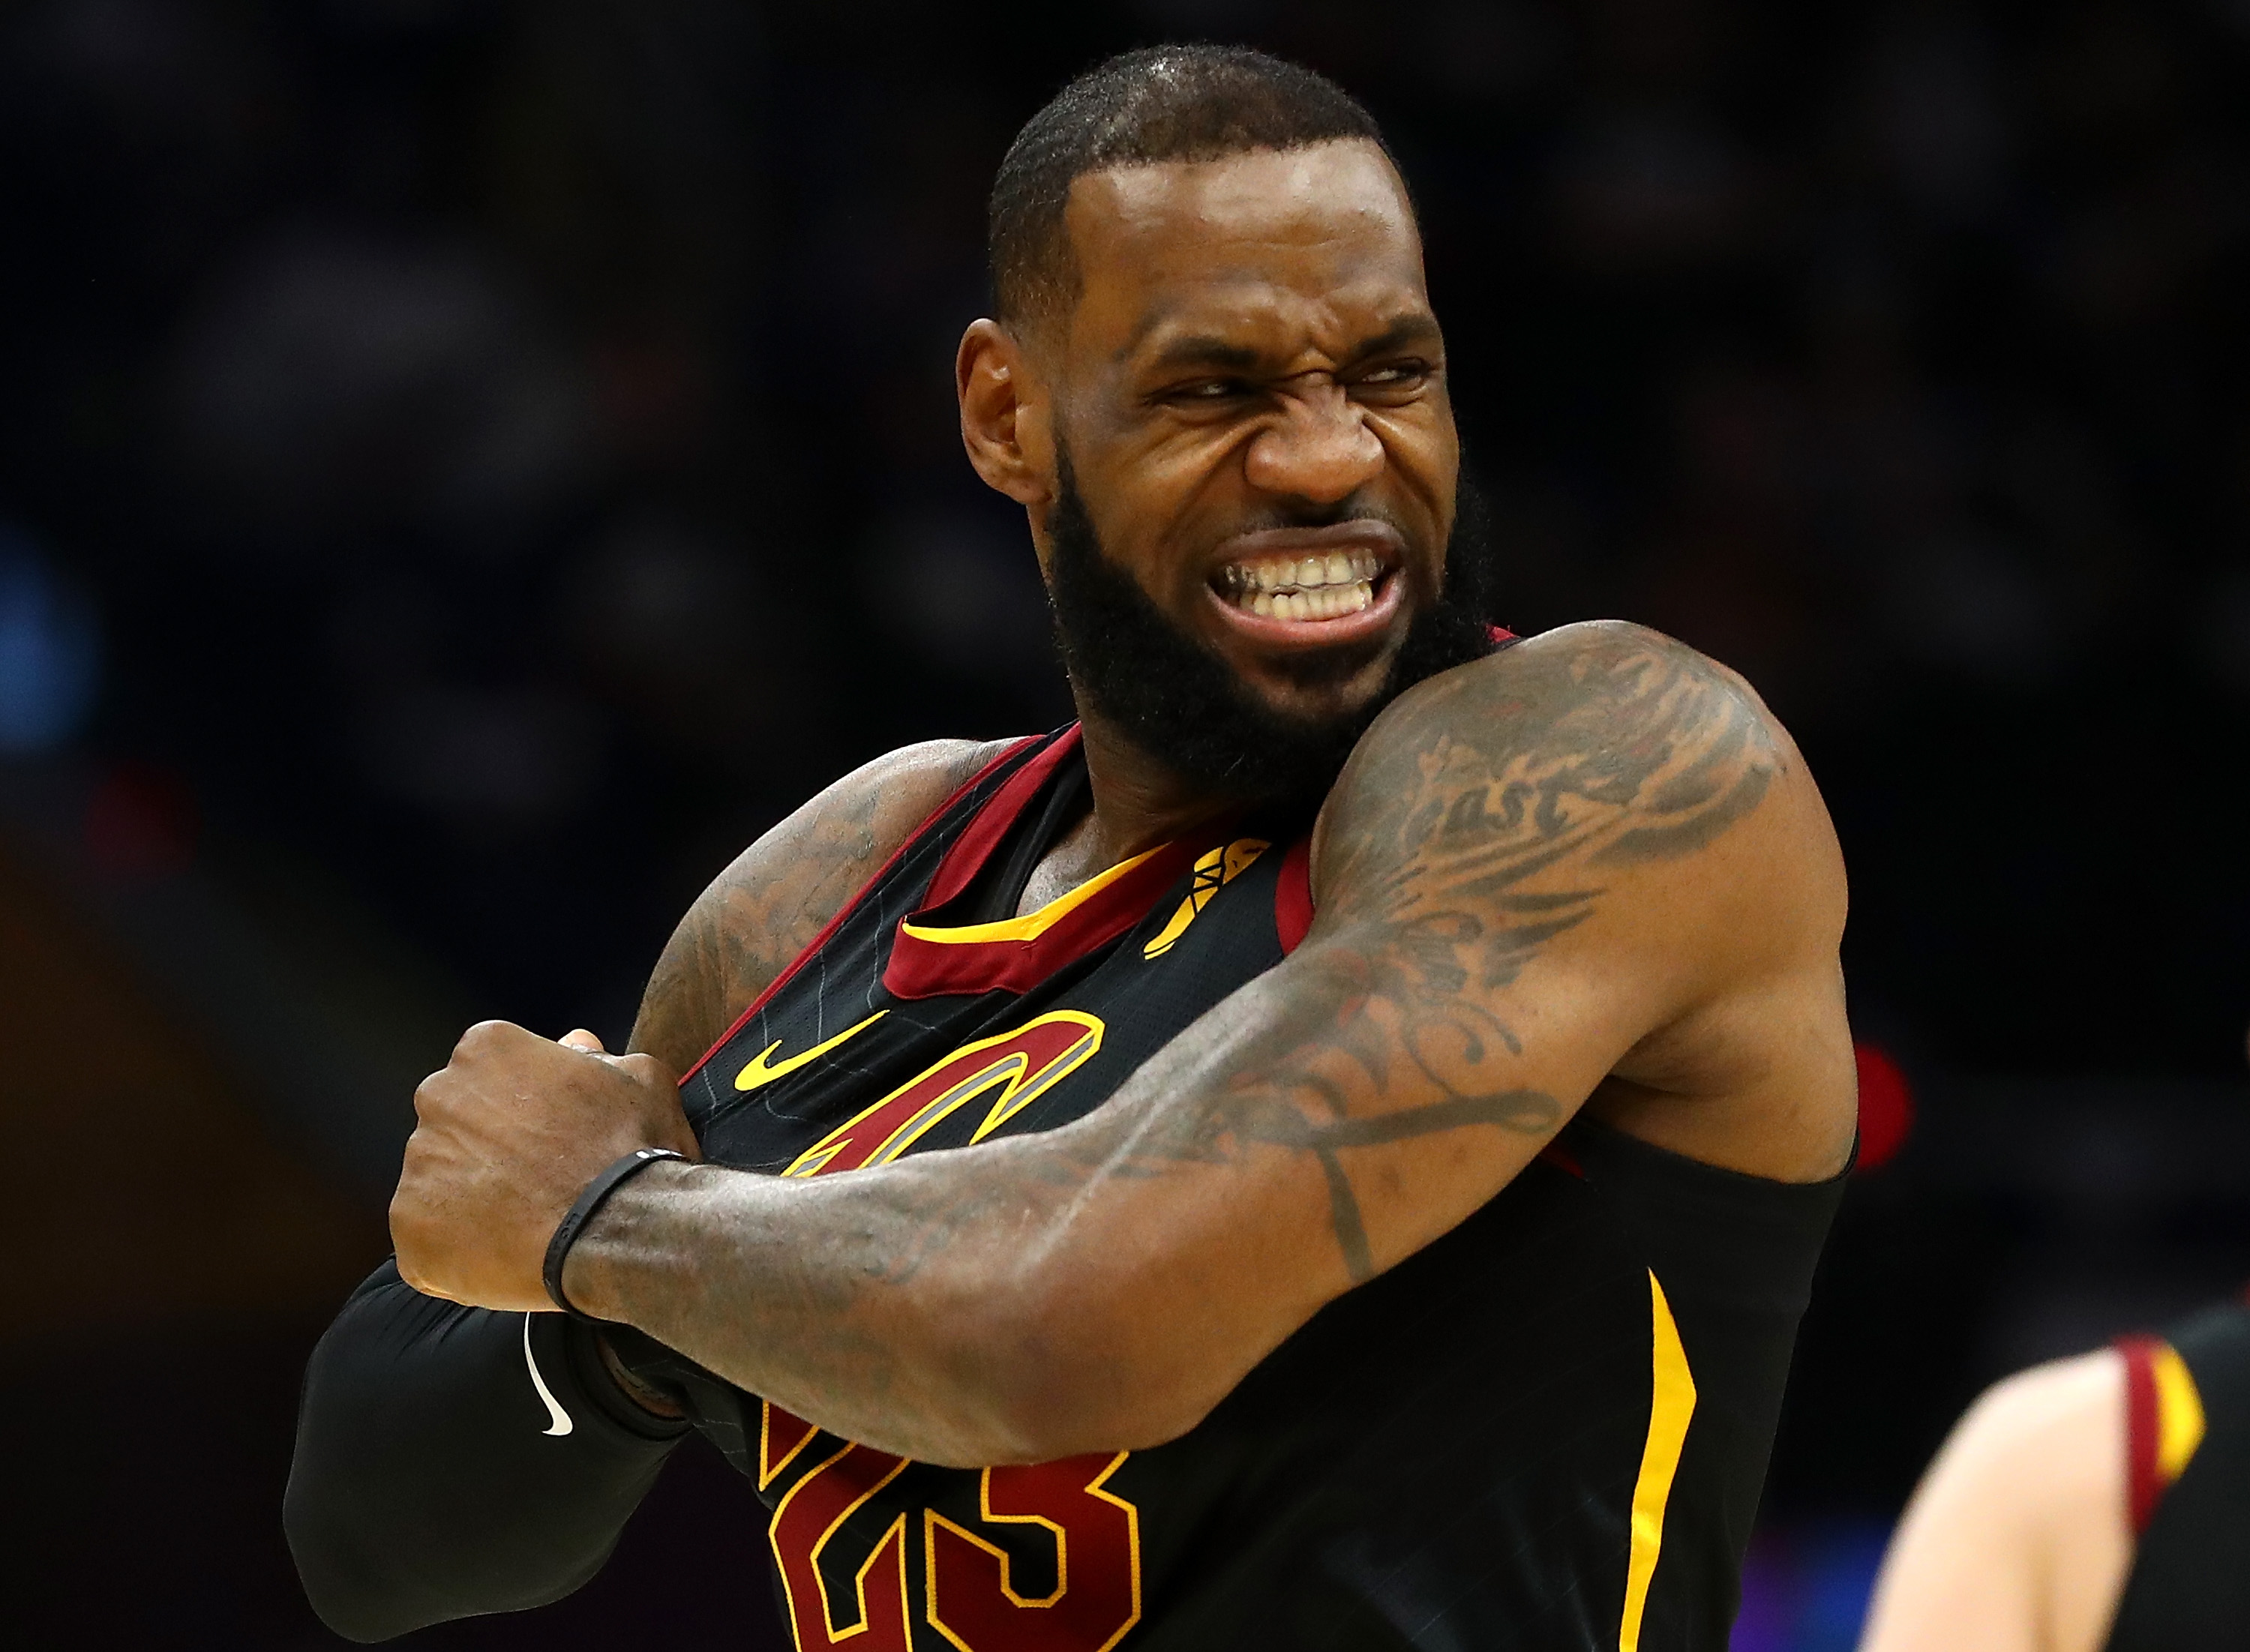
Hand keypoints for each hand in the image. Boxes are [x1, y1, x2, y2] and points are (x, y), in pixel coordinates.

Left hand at [391, 1021, 700, 1311]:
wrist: (620, 1228)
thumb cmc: (633, 1149)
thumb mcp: (639, 1078)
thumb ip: (597, 1058)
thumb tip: (575, 1048)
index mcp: (486, 1050)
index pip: (493, 1072)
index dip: (525, 1106)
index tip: (552, 1135)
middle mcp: (438, 1096)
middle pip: (458, 1122)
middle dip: (491, 1148)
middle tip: (540, 1181)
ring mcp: (418, 1162)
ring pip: (443, 1182)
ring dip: (476, 1199)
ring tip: (529, 1222)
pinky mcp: (409, 1226)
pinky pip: (430, 1238)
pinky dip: (460, 1250)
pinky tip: (509, 1253)